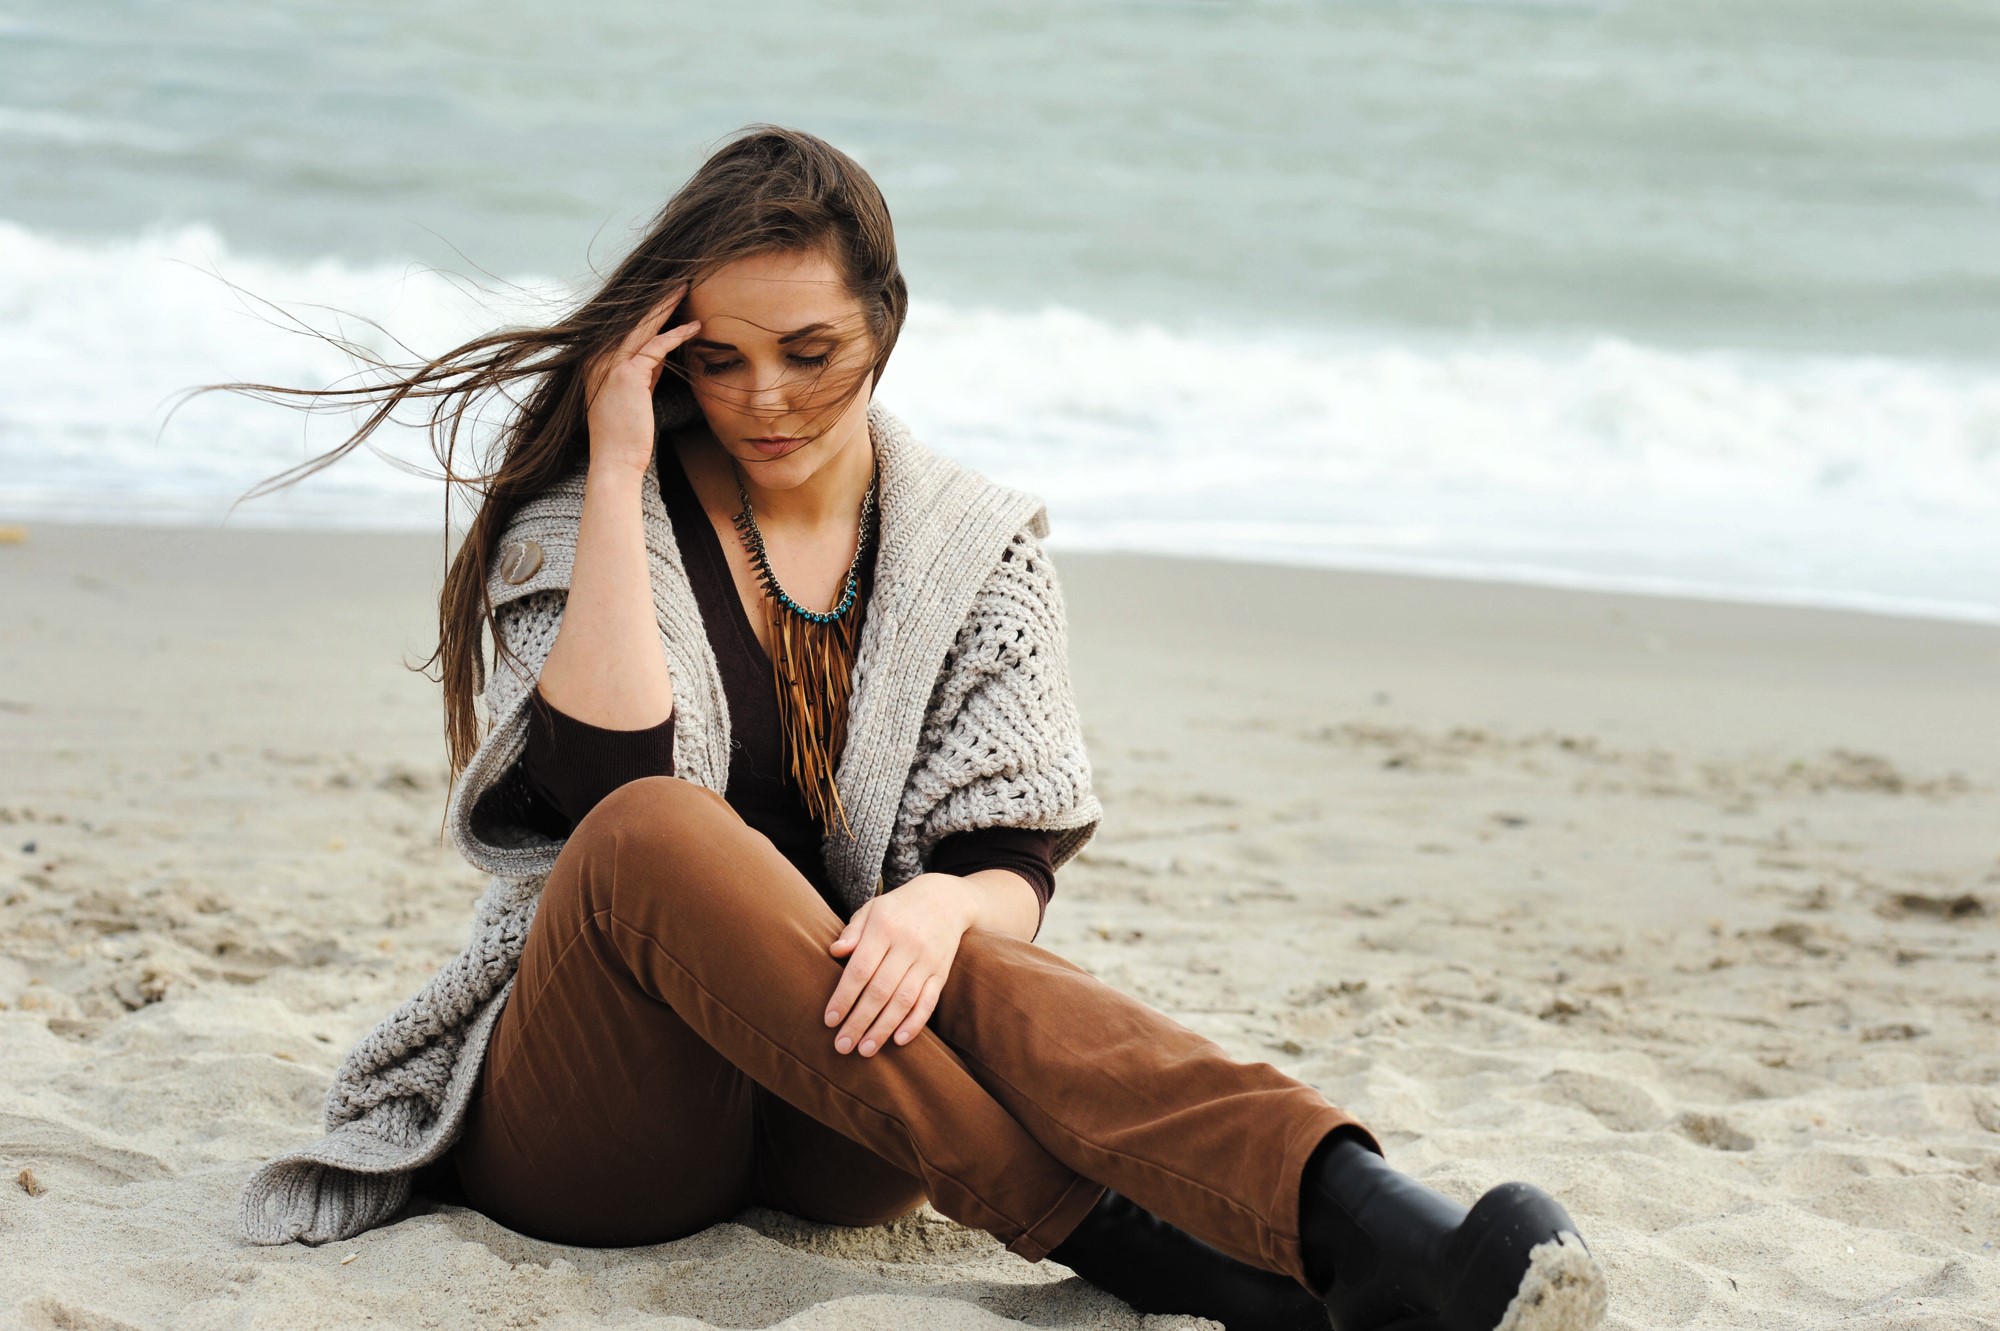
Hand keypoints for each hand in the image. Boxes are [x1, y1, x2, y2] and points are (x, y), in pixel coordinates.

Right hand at [583, 284, 701, 477]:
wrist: (615, 460)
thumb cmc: (626, 433)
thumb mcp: (635, 393)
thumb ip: (643, 371)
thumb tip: (660, 351)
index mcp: (597, 360)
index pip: (626, 326)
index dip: (649, 310)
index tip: (668, 294)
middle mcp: (598, 356)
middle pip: (632, 319)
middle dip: (656, 298)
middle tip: (679, 279)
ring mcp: (609, 363)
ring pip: (642, 325)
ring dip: (666, 305)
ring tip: (686, 288)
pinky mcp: (627, 374)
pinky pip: (655, 346)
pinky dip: (676, 335)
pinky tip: (695, 327)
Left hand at [824, 874, 974, 1056]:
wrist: (946, 899)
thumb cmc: (899, 908)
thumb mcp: (872, 909)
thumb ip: (853, 931)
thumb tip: (834, 952)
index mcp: (885, 927)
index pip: (860, 969)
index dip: (844, 997)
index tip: (830, 1020)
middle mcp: (907, 945)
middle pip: (880, 991)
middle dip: (859, 1021)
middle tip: (842, 1046)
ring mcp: (927, 960)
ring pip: (904, 1001)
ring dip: (883, 1029)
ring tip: (865, 1050)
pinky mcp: (942, 973)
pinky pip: (929, 1001)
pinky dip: (915, 1023)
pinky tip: (899, 1040)